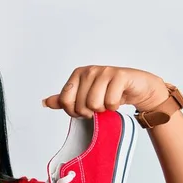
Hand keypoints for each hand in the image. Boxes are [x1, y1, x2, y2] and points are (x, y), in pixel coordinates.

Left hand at [42, 66, 169, 117]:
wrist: (137, 89)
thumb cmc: (110, 92)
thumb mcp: (84, 97)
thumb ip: (65, 100)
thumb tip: (45, 102)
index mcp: (78, 74)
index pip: (65, 101)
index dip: (74, 112)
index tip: (84, 109)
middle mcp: (89, 70)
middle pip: (80, 105)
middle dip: (91, 112)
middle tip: (100, 105)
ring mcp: (104, 71)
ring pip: (94, 104)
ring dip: (103, 109)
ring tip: (108, 102)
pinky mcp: (120, 76)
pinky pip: (110, 102)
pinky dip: (114, 107)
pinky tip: (118, 99)